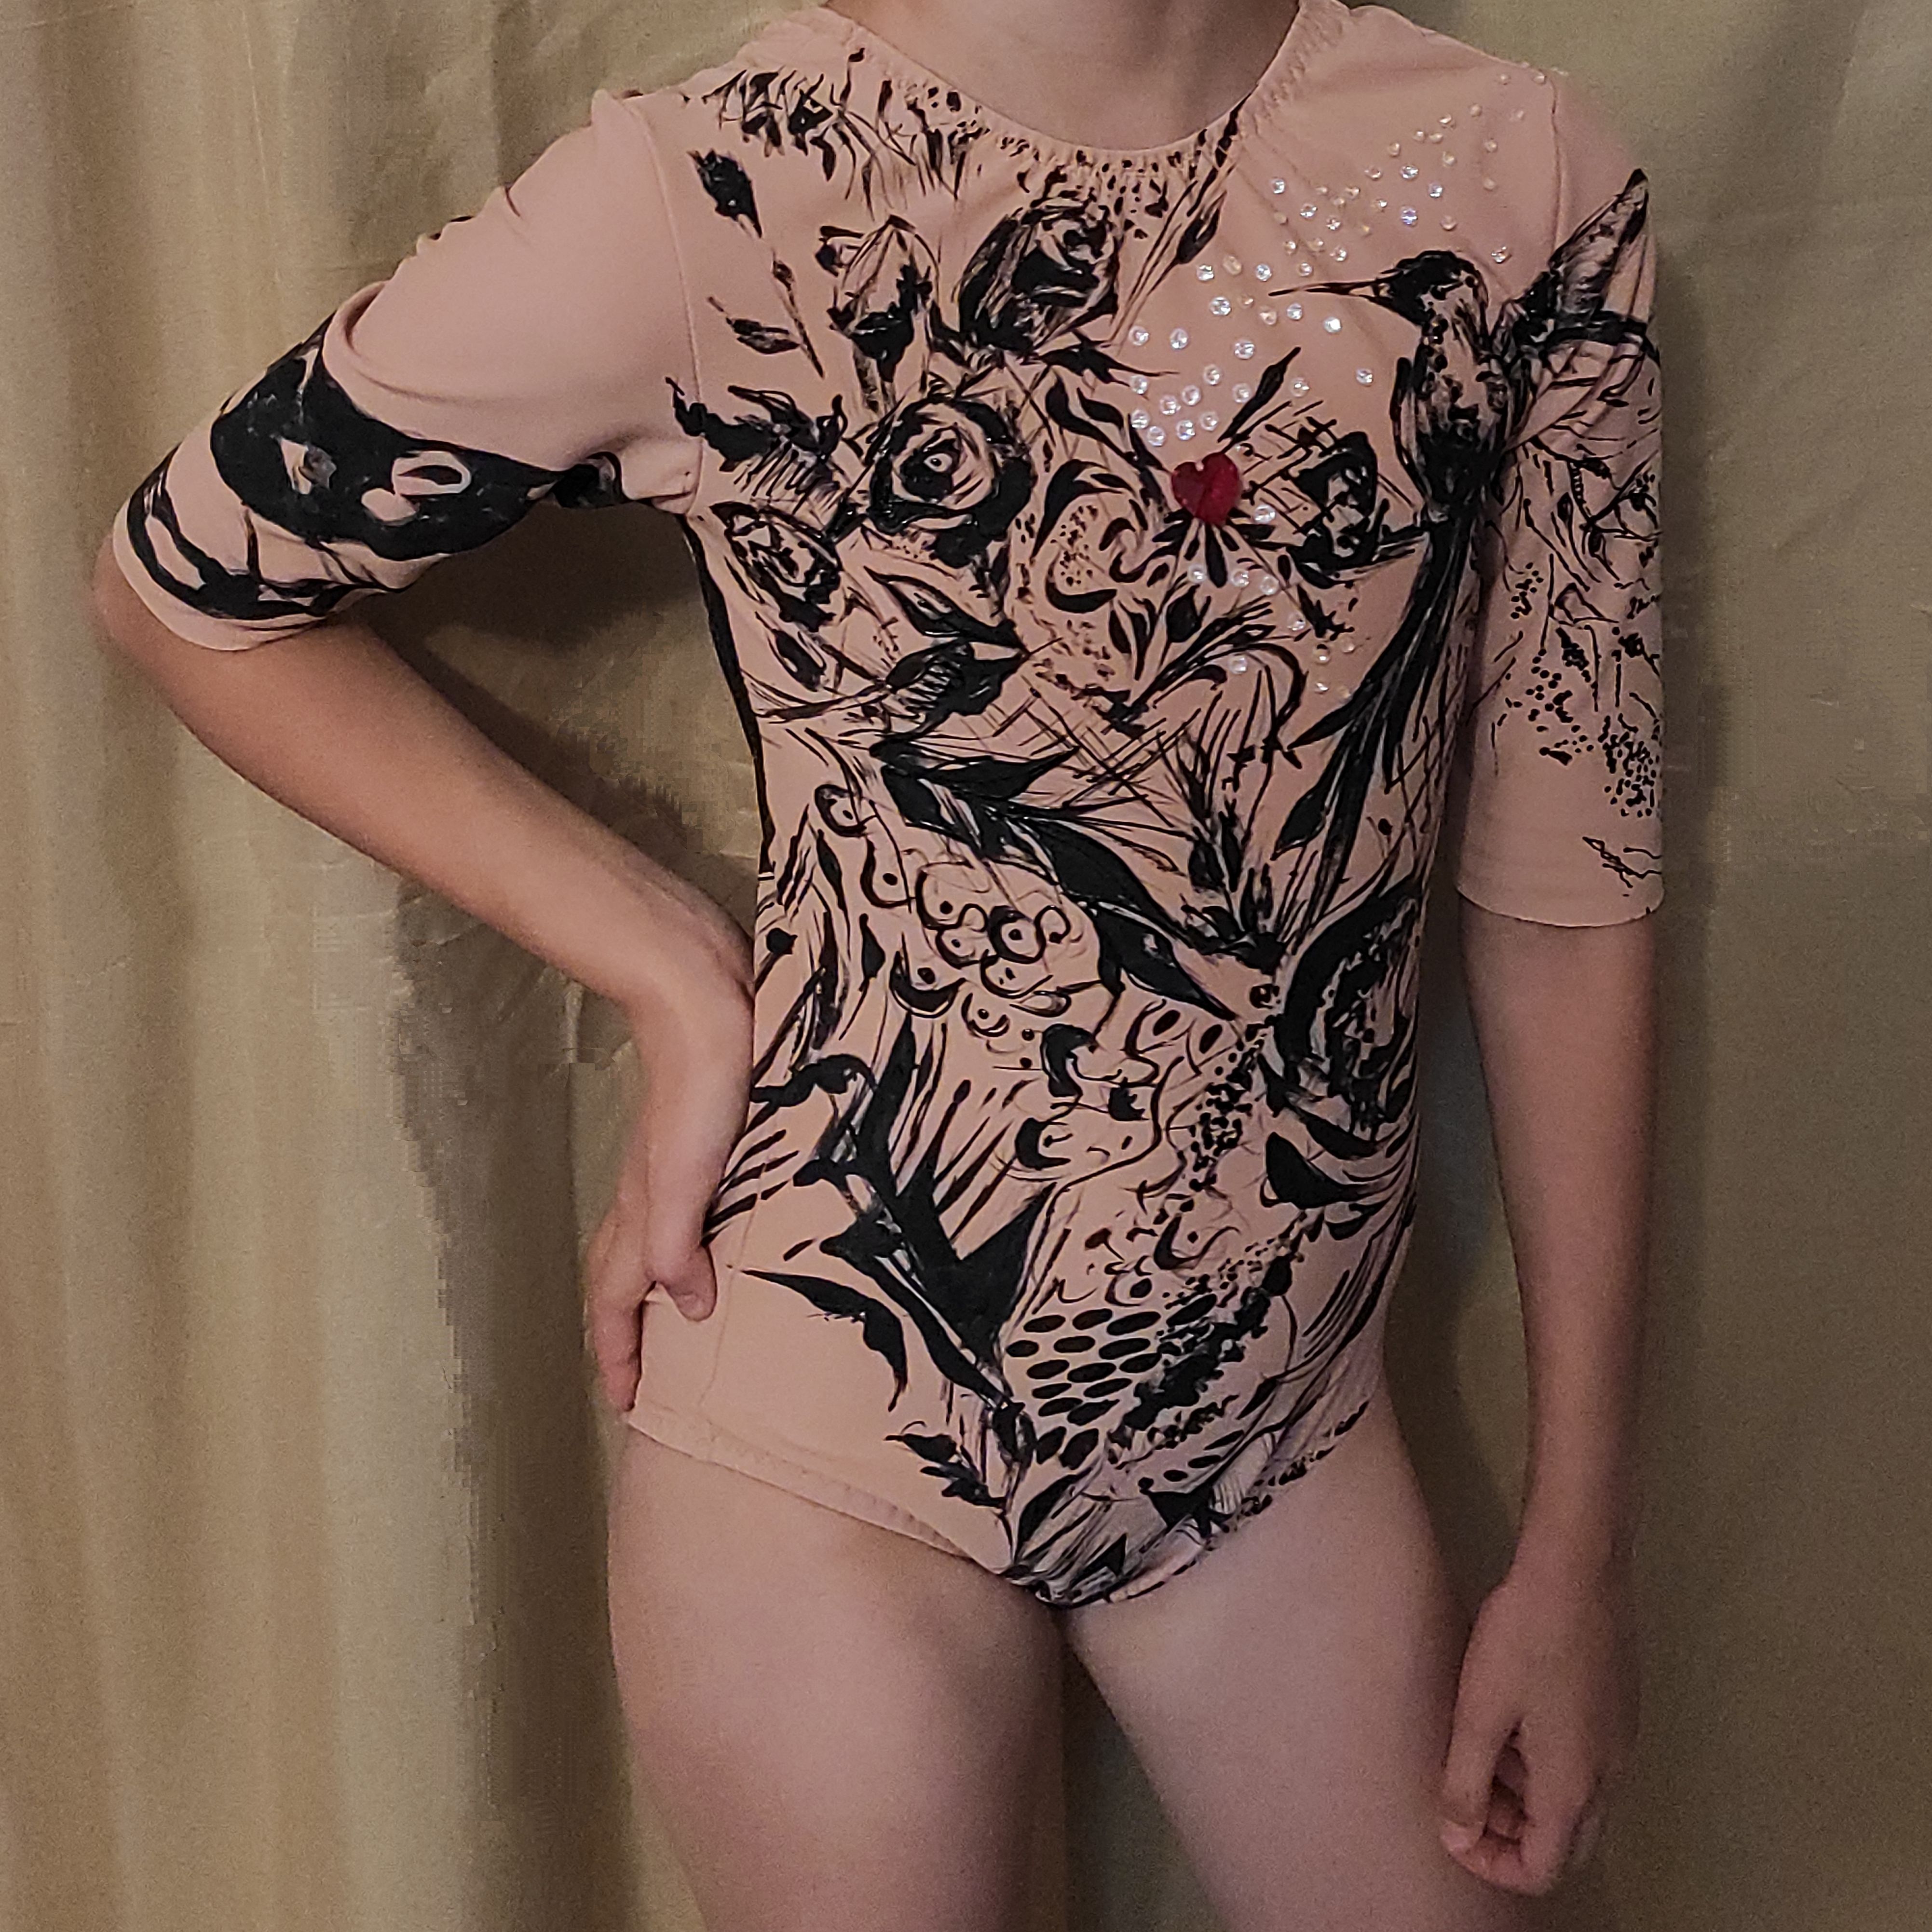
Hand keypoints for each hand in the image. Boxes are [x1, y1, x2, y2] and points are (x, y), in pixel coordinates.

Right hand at [583, 956, 753, 1415]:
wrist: (702, 1000)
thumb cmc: (701, 1086)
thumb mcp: (688, 1174)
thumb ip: (678, 1244)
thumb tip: (683, 1310)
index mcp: (643, 1213)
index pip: (616, 1302)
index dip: (619, 1356)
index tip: (629, 1407)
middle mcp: (647, 1199)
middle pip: (620, 1283)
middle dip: (624, 1338)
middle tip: (643, 1384)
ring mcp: (667, 1171)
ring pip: (645, 1250)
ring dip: (650, 1296)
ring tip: (672, 1330)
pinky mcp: (695, 1144)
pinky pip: (676, 1217)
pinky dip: (682, 1249)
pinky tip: (712, 1244)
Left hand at [1437, 1548, 1638, 1894]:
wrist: (1578, 1568)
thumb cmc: (1525, 1636)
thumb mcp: (1479, 1711)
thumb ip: (1465, 1781)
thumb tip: (1457, 1837)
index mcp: (1573, 1787)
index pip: (1542, 1870)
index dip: (1493, 1865)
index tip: (1454, 1829)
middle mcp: (1608, 1776)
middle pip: (1563, 1843)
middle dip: (1512, 1836)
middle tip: (1466, 1797)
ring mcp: (1620, 1742)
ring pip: (1575, 1802)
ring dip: (1527, 1796)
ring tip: (1478, 1748)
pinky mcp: (1618, 1710)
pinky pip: (1585, 1763)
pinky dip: (1546, 1763)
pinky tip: (1512, 1717)